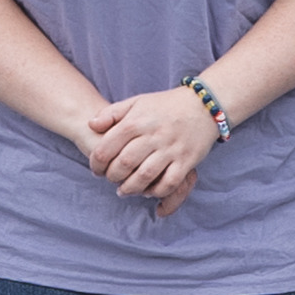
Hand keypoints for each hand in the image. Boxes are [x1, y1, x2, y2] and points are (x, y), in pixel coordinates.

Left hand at [82, 84, 222, 206]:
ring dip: (131, 188)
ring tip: (125, 190)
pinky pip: (169, 183)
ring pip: (144, 176)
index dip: (96, 163)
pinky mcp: (187, 160)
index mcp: (137, 121)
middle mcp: (153, 135)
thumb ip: (111, 113)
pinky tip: (148, 192)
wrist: (204, 104)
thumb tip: (91, 125)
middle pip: (124, 164)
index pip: (107, 147)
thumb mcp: (136, 102)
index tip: (96, 169)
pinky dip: (156, 191)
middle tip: (111, 179)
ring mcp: (171, 148)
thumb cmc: (165, 105)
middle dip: (112, 177)